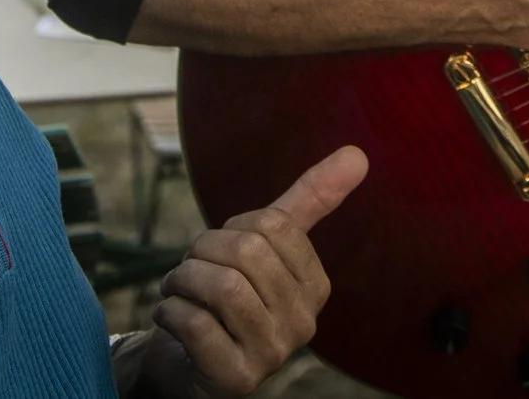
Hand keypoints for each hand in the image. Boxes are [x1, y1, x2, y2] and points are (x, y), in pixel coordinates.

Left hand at [136, 145, 367, 397]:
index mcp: (316, 286)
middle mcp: (303, 323)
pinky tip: (170, 317)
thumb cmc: (226, 299)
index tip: (221, 249)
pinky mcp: (235, 379)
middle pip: (248, 253)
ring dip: (182, 281)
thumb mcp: (264, 246)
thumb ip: (310, 201)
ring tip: (177, 291)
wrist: (185, 365)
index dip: (233, 228)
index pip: (274, 225)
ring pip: (223, 287)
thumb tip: (358, 153)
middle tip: (189, 269)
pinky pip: (197, 324)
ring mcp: (272, 354)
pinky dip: (169, 311)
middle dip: (202, 252)